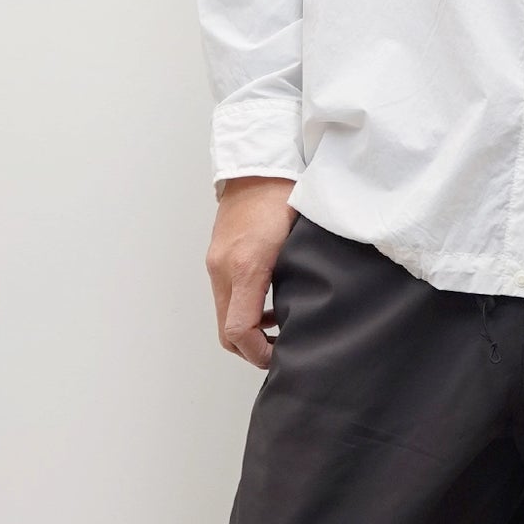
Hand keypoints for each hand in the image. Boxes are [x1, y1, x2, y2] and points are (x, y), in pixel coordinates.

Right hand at [206, 178, 296, 368]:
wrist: (259, 167)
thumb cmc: (285, 198)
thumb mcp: (301, 244)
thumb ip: (300, 280)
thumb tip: (307, 316)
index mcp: (245, 267)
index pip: (239, 330)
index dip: (259, 353)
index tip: (280, 356)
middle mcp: (223, 268)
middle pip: (226, 332)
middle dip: (251, 349)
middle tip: (280, 351)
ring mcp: (216, 263)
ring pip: (224, 316)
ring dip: (247, 331)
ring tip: (278, 331)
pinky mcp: (217, 258)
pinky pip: (225, 298)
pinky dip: (242, 311)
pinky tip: (268, 307)